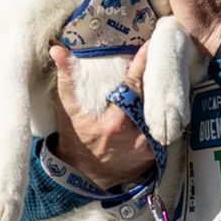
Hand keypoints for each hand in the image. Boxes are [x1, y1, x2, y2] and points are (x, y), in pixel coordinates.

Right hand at [51, 43, 156, 187]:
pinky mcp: (153, 154)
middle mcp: (134, 135)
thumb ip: (66, 78)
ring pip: (160, 114)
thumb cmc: (75, 135)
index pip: (133, 86)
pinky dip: (162, 116)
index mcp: (114, 121)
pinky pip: (163, 129)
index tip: (148, 47)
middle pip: (152, 99)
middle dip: (155, 79)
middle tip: (160, 59)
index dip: (141, 65)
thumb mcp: (67, 107)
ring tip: (164, 78)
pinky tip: (162, 103)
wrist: (83, 173)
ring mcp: (146, 146)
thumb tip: (57, 50)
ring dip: (160, 98)